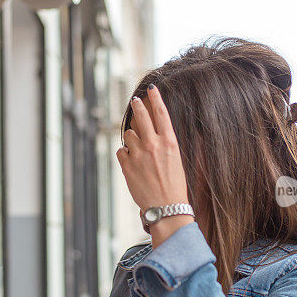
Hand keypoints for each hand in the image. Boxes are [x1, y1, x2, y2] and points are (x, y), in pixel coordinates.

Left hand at [117, 84, 191, 246]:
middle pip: (141, 116)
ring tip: (139, 152)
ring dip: (131, 139)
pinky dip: (125, 155)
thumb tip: (153, 131)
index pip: (161, 113)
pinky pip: (121, 151)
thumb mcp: (176, 159)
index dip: (155, 98)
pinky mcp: (127, 165)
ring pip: (128, 134)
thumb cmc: (174, 185)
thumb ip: (164, 143)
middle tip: (134, 102)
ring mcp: (138, 154)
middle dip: (137, 106)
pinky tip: (133, 164)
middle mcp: (153, 144)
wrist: (166, 207)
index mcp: (169, 142)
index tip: (150, 89)